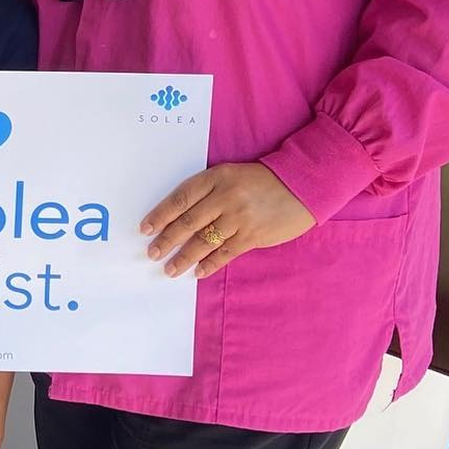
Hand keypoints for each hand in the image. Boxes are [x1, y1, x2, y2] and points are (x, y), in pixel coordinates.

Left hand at [142, 162, 315, 277]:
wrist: (302, 185)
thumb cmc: (262, 181)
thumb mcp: (231, 176)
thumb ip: (208, 192)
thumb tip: (179, 217)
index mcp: (216, 178)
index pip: (181, 198)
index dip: (160, 215)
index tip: (145, 229)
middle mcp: (225, 197)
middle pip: (188, 222)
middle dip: (167, 240)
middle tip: (152, 253)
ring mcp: (239, 217)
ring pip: (204, 240)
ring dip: (184, 257)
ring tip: (170, 269)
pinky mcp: (253, 235)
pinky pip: (226, 252)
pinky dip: (210, 264)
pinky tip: (198, 272)